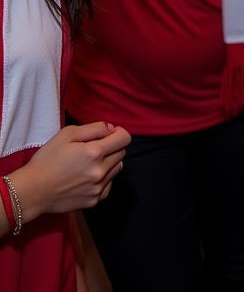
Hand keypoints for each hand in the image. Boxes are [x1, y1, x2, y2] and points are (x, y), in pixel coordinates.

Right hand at [12, 123, 129, 221]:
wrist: (31, 192)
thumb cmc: (46, 160)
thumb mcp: (67, 134)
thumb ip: (94, 128)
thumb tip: (111, 128)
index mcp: (95, 152)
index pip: (124, 138)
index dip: (118, 132)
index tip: (108, 134)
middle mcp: (100, 171)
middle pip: (121, 153)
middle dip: (112, 147)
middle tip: (94, 149)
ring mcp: (98, 188)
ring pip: (117, 169)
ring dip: (109, 163)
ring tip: (90, 163)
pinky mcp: (93, 201)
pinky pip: (109, 185)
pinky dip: (104, 179)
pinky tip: (88, 177)